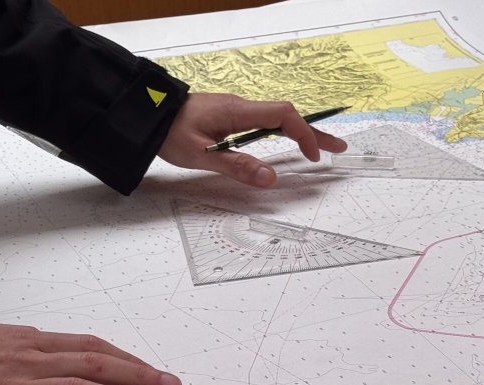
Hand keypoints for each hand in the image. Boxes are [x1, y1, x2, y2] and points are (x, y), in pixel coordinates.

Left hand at [158, 92, 347, 186]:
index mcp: (238, 112)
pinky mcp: (228, 116)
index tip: (312, 155)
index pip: (283, 116)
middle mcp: (240, 107)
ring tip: (318, 148)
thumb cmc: (168, 132)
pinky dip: (282, 131)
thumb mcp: (201, 155)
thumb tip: (270, 178)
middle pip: (287, 116)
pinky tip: (286, 141)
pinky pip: (263, 122)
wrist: (145, 115)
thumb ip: (237, 166)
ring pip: (276, 119)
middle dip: (314, 132)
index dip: (304, 134)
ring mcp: (235, 111)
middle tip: (338, 148)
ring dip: (300, 132)